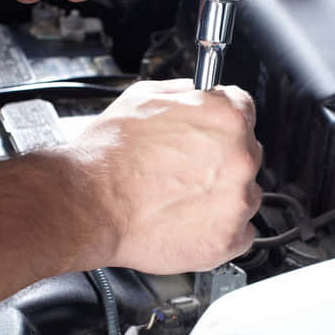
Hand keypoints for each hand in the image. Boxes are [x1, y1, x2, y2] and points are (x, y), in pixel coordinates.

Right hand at [0, 79, 260, 334]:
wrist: (88, 203)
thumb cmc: (108, 155)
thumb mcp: (146, 97)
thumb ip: (187, 95)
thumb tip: (198, 96)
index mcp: (226, 117)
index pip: (244, 111)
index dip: (221, 124)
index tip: (210, 136)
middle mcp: (239, 157)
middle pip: (246, 153)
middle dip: (220, 160)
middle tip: (185, 169)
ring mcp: (236, 201)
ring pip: (244, 194)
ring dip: (222, 196)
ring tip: (181, 197)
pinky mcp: (227, 239)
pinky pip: (241, 233)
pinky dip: (221, 230)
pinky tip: (190, 221)